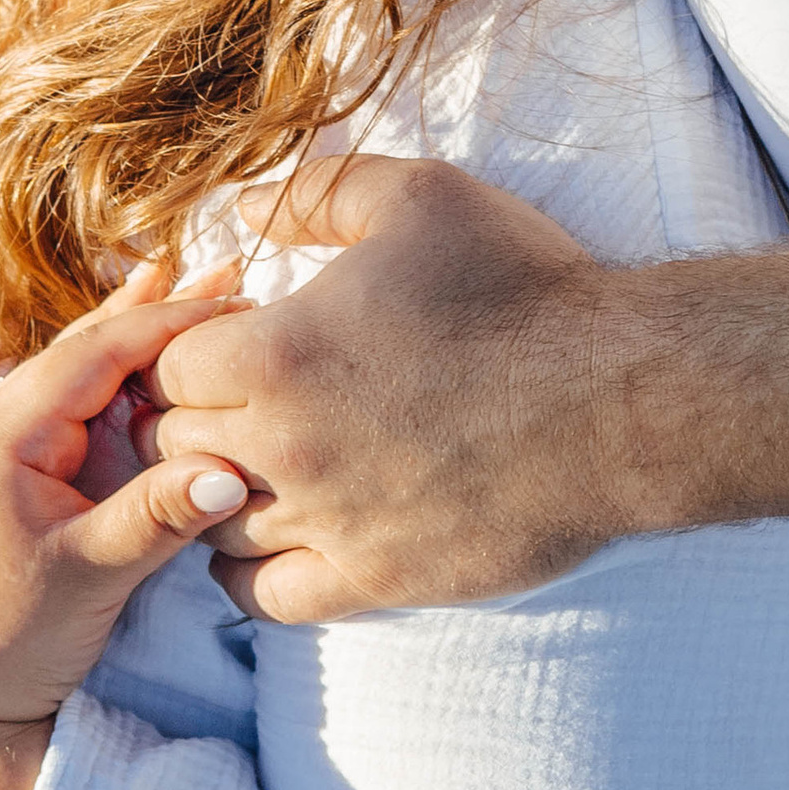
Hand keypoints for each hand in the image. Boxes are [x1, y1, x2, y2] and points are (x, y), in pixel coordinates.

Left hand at [0, 265, 250, 789]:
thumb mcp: (88, 576)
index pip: (97, 353)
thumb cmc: (0, 645)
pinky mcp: (8, 497)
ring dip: (136, 351)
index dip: (169, 321)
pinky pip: (69, 426)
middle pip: (86, 354)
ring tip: (190, 299)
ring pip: (77, 388)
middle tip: (226, 273)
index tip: (237, 296)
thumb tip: (235, 468)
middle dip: (155, 315)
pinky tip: (145, 389)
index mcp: (1, 437)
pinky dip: (115, 399)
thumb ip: (159, 514)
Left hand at [139, 158, 638, 623]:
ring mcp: (327, 521)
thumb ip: (315, 194)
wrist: (623, 397)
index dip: (187, 347)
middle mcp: (286, 446)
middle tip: (232, 398)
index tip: (227, 339)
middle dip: (190, 416)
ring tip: (250, 464)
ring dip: (215, 492)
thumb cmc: (523, 288)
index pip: (165, 366)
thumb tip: (241, 206)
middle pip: (173, 446)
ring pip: (209, 524)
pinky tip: (274, 534)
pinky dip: (249, 570)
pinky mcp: (375, 578)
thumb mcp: (418, 198)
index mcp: (277, 352)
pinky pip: (265, 596)